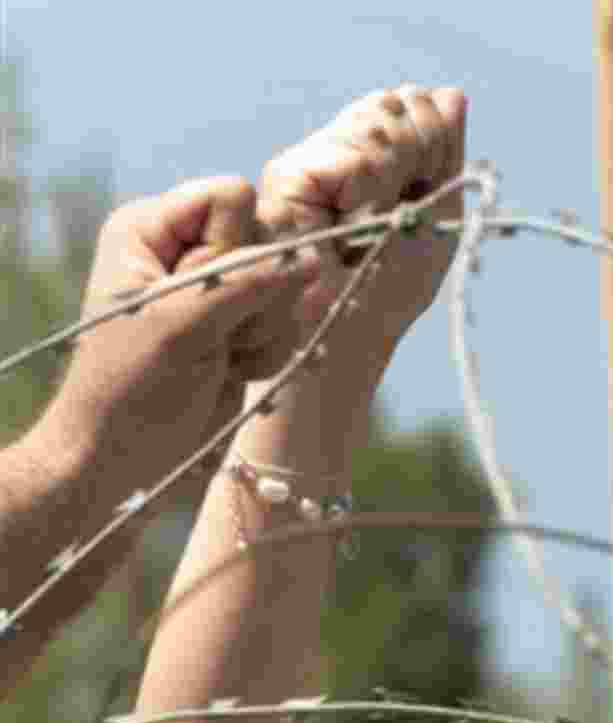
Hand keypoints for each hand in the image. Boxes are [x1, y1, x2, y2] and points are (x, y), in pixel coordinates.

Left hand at [44, 178, 316, 490]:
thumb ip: (248, 285)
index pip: (231, 196)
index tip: (206, 296)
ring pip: (284, 285)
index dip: (236, 245)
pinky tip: (233, 371)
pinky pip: (286, 322)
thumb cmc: (132, 389)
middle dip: (257, 296)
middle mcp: (185, 250)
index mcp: (151, 228)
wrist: (123, 458)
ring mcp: (215, 290)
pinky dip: (268, 352)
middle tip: (219, 337)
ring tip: (222, 359)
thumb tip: (312, 258)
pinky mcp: (238, 326)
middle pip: (267, 239)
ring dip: (264, 331)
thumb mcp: (185, 325)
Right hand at [255, 85, 466, 359]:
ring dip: (398, 175)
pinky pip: (352, 154)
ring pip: (379, 119)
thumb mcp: (433, 222)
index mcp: (369, 162)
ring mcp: (310, 162)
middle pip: (397, 104)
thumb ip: (443, 157)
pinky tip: (355, 220)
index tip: (429, 193)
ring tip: (376, 223)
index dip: (434, 139)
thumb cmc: (382, 296)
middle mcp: (335, 154)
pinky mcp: (287, 178)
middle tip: (405, 212)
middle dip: (421, 155)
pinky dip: (369, 187)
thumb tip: (452, 95)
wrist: (340, 341)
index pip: (413, 107)